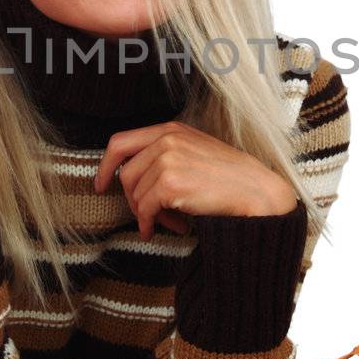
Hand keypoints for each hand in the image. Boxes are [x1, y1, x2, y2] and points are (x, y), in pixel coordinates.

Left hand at [92, 121, 298, 239]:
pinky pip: (144, 209)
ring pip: (134, 194)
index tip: (101, 184)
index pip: (121, 141)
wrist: (256, 191)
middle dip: (131, 199)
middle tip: (147, 215)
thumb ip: (166, 156)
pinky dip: (151, 223)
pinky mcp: (170, 182)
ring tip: (170, 221)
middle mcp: (166, 139)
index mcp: (171, 130)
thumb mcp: (196, 152)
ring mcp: (167, 159)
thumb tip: (133, 179)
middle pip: (125, 173)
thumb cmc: (230, 178)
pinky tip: (168, 228)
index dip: (105, 165)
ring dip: (148, 214)